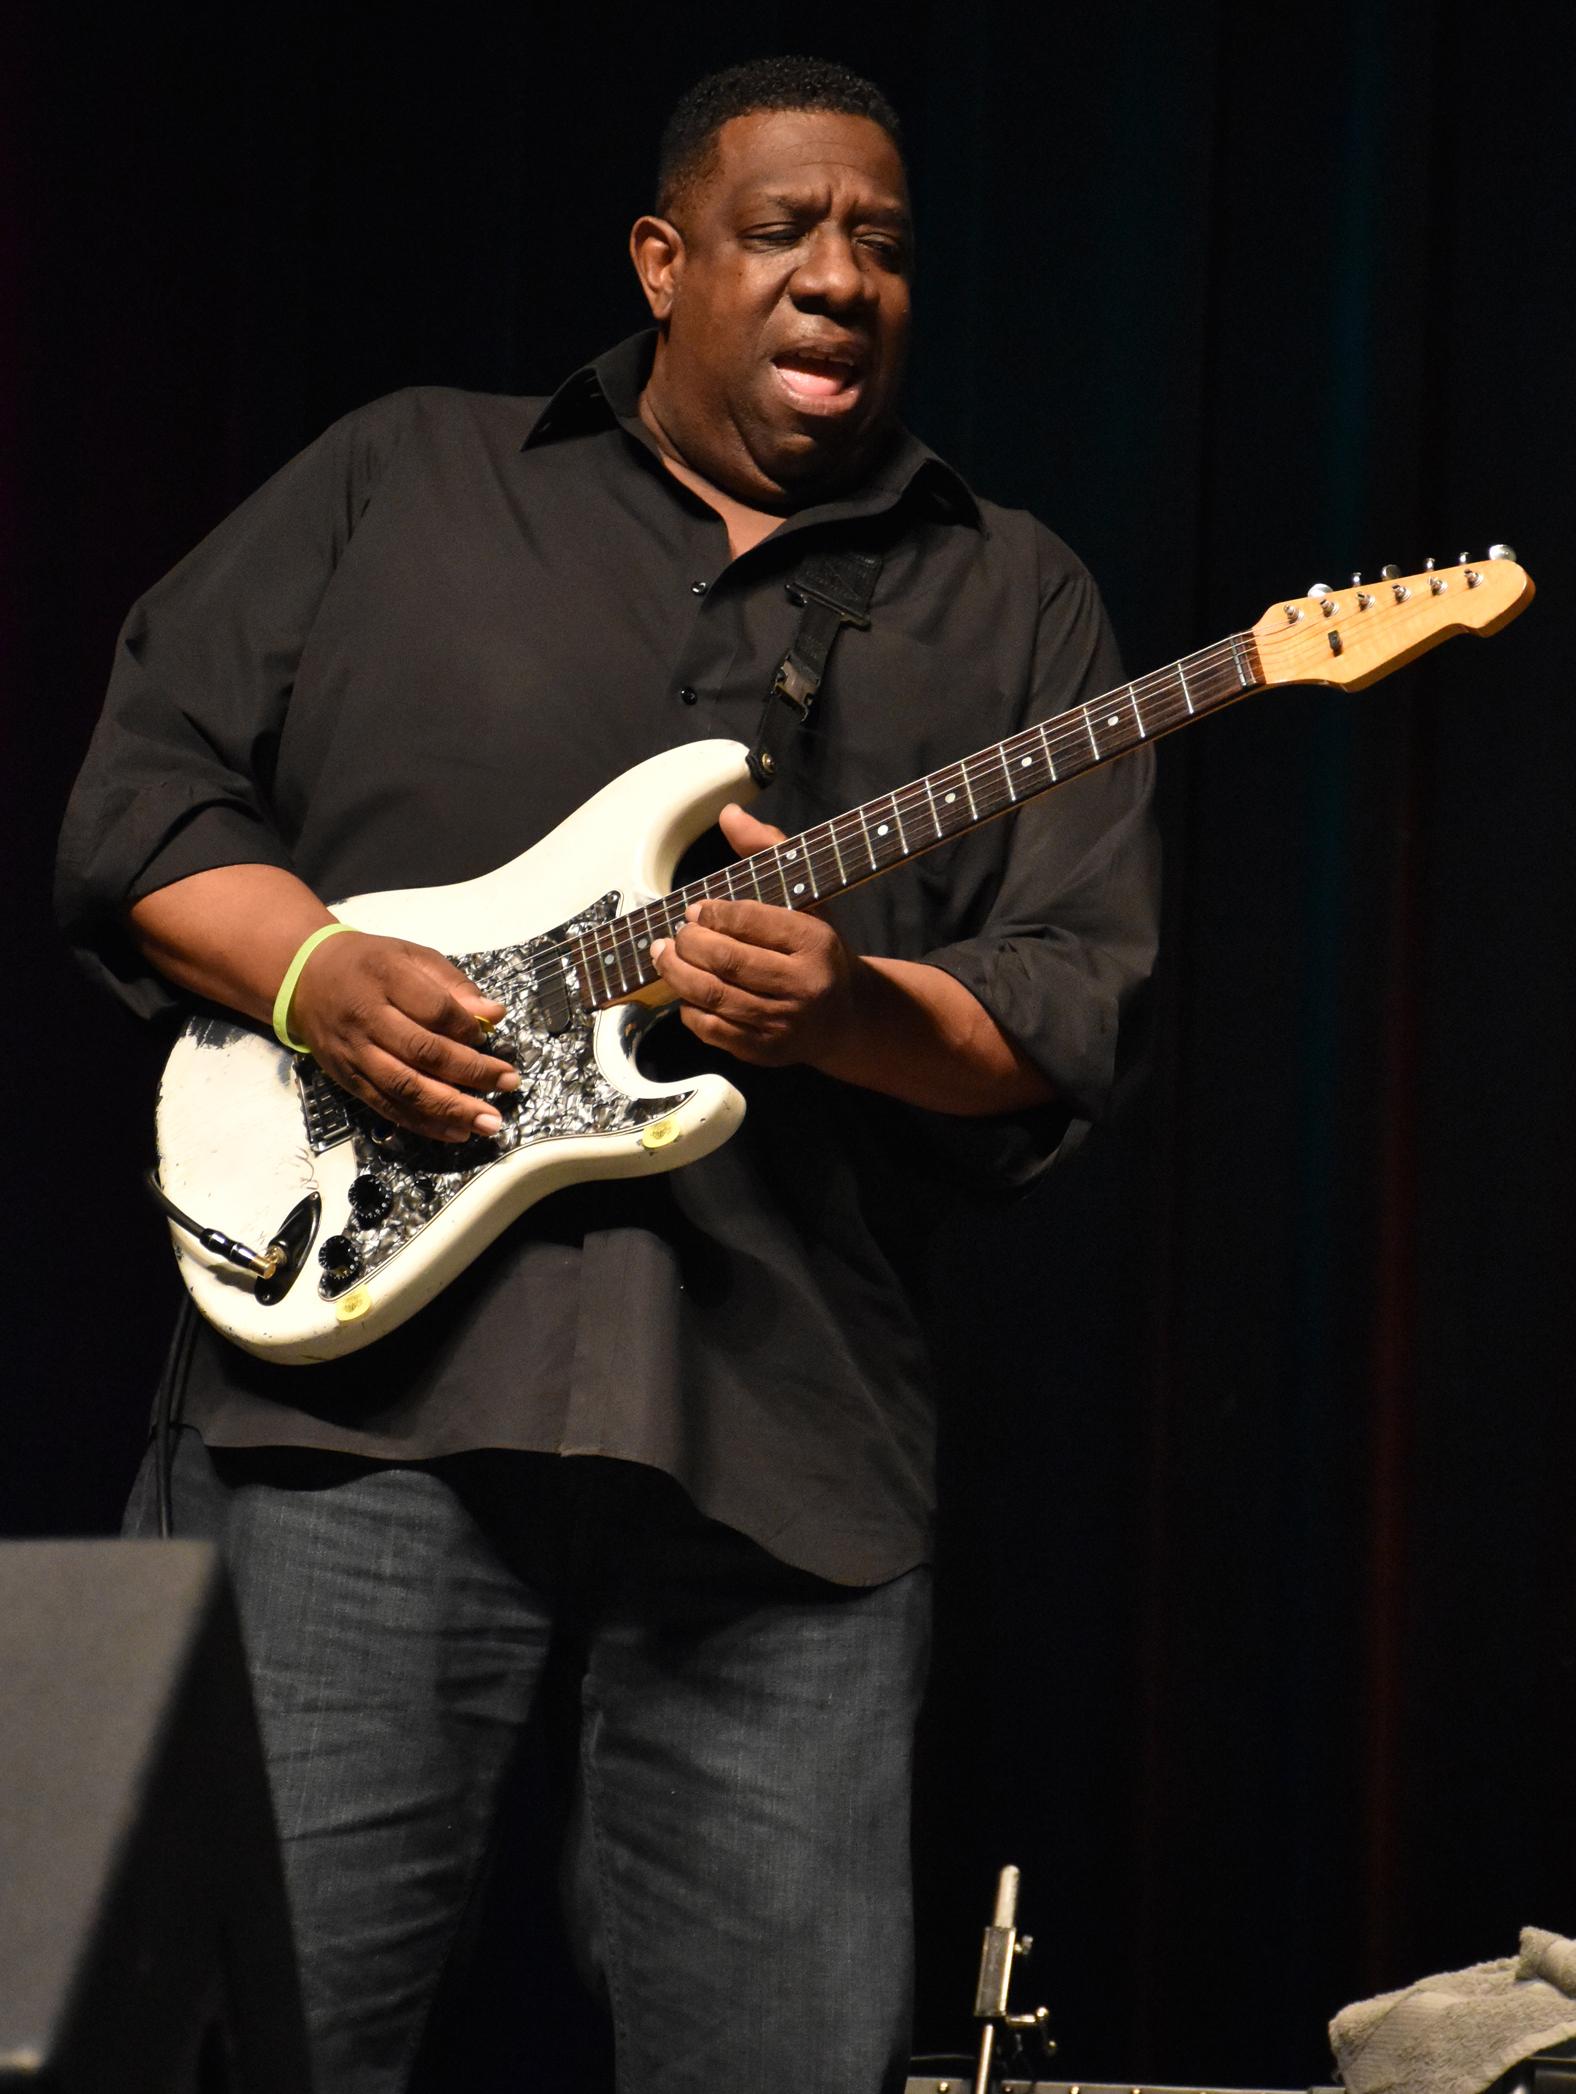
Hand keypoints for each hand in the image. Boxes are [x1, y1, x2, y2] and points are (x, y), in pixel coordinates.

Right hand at [290, 933, 519, 1143]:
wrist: (306, 977)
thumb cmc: (370, 965)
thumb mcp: (412, 957)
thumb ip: (454, 984)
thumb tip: (495, 1014)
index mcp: (386, 977)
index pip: (435, 1010)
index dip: (467, 1029)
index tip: (489, 1037)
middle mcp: (367, 1017)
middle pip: (423, 1053)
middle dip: (472, 1073)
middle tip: (509, 1082)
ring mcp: (355, 1052)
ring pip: (406, 1087)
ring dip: (451, 1109)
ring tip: (488, 1121)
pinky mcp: (348, 1078)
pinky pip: (388, 1107)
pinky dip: (423, 1123)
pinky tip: (455, 1131)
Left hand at [650, 804, 866, 1065]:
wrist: (848, 1017)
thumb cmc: (820, 951)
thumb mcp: (808, 896)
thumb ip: (767, 851)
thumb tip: (730, 814)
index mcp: (816, 943)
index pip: (750, 921)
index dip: (712, 914)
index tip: (697, 910)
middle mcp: (803, 986)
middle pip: (725, 961)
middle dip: (687, 944)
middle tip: (675, 934)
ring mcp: (783, 1023)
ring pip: (713, 997)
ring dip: (677, 974)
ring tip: (665, 955)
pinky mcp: (765, 1050)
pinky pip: (713, 1030)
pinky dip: (689, 1009)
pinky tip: (685, 991)